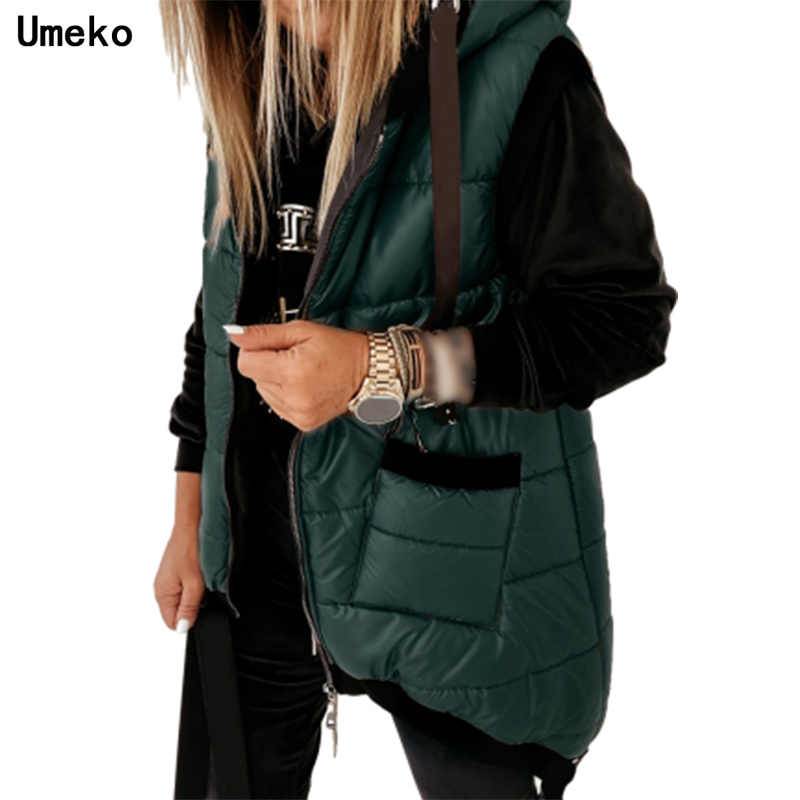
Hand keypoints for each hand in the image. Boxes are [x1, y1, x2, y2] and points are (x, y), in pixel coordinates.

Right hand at [153, 524, 204, 631]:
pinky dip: (193, 585)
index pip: (172, 623)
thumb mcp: (194, 584)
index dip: (188, 620)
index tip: (199, 607)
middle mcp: (161, 589)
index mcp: (162, 595)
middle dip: (192, 606)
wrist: (190, 526)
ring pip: (182, 600)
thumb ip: (188, 608)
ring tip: (200, 579)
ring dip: (194, 594)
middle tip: (202, 590)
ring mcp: (167, 580)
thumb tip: (183, 628)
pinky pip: (184, 588)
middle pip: (177, 612)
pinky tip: (199, 573)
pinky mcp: (174, 573)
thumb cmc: (190, 550)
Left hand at [225, 320, 368, 431]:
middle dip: (269, 364)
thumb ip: (263, 334)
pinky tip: (304, 385)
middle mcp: (294, 397)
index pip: (246, 364)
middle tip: (295, 357)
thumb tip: (235, 334)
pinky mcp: (303, 423)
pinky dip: (285, 394)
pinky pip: (277, 406)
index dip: (256, 350)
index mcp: (293, 371)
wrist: (368, 372)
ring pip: (264, 393)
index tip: (274, 346)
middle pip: (255, 378)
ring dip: (276, 380)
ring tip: (302, 371)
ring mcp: (299, 413)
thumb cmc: (340, 348)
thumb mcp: (302, 330)